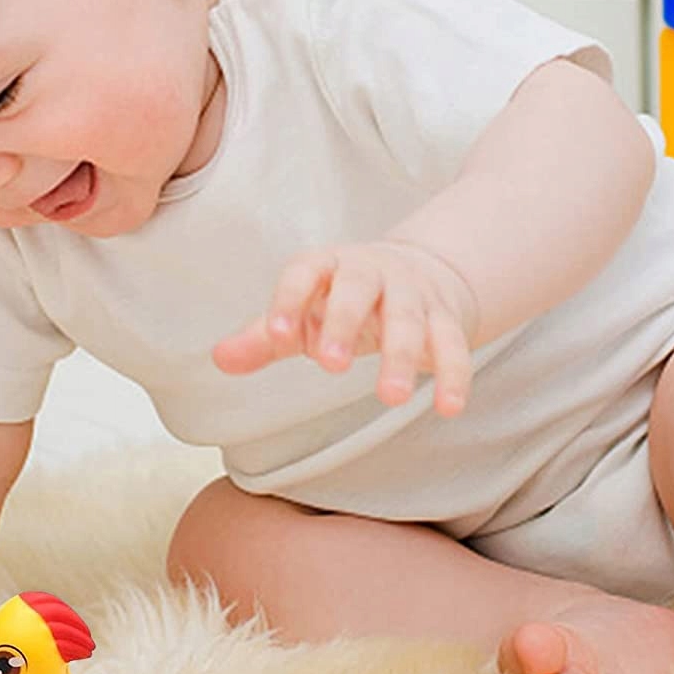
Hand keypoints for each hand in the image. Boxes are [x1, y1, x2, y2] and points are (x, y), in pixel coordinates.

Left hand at [212, 241, 479, 415]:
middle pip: (357, 289)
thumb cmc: (342, 300)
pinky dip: (454, 374)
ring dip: (401, 356)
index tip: (278, 335)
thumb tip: (219, 358)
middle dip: (344, 323)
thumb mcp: (302, 312)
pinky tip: (449, 407)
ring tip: (390, 398)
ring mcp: (412, 292)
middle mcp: (371, 271)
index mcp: (327, 266)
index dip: (289, 301)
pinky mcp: (447, 317)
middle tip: (330, 366)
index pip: (304, 273)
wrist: (420, 271)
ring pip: (409, 319)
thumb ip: (264, 337)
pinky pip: (453, 343)